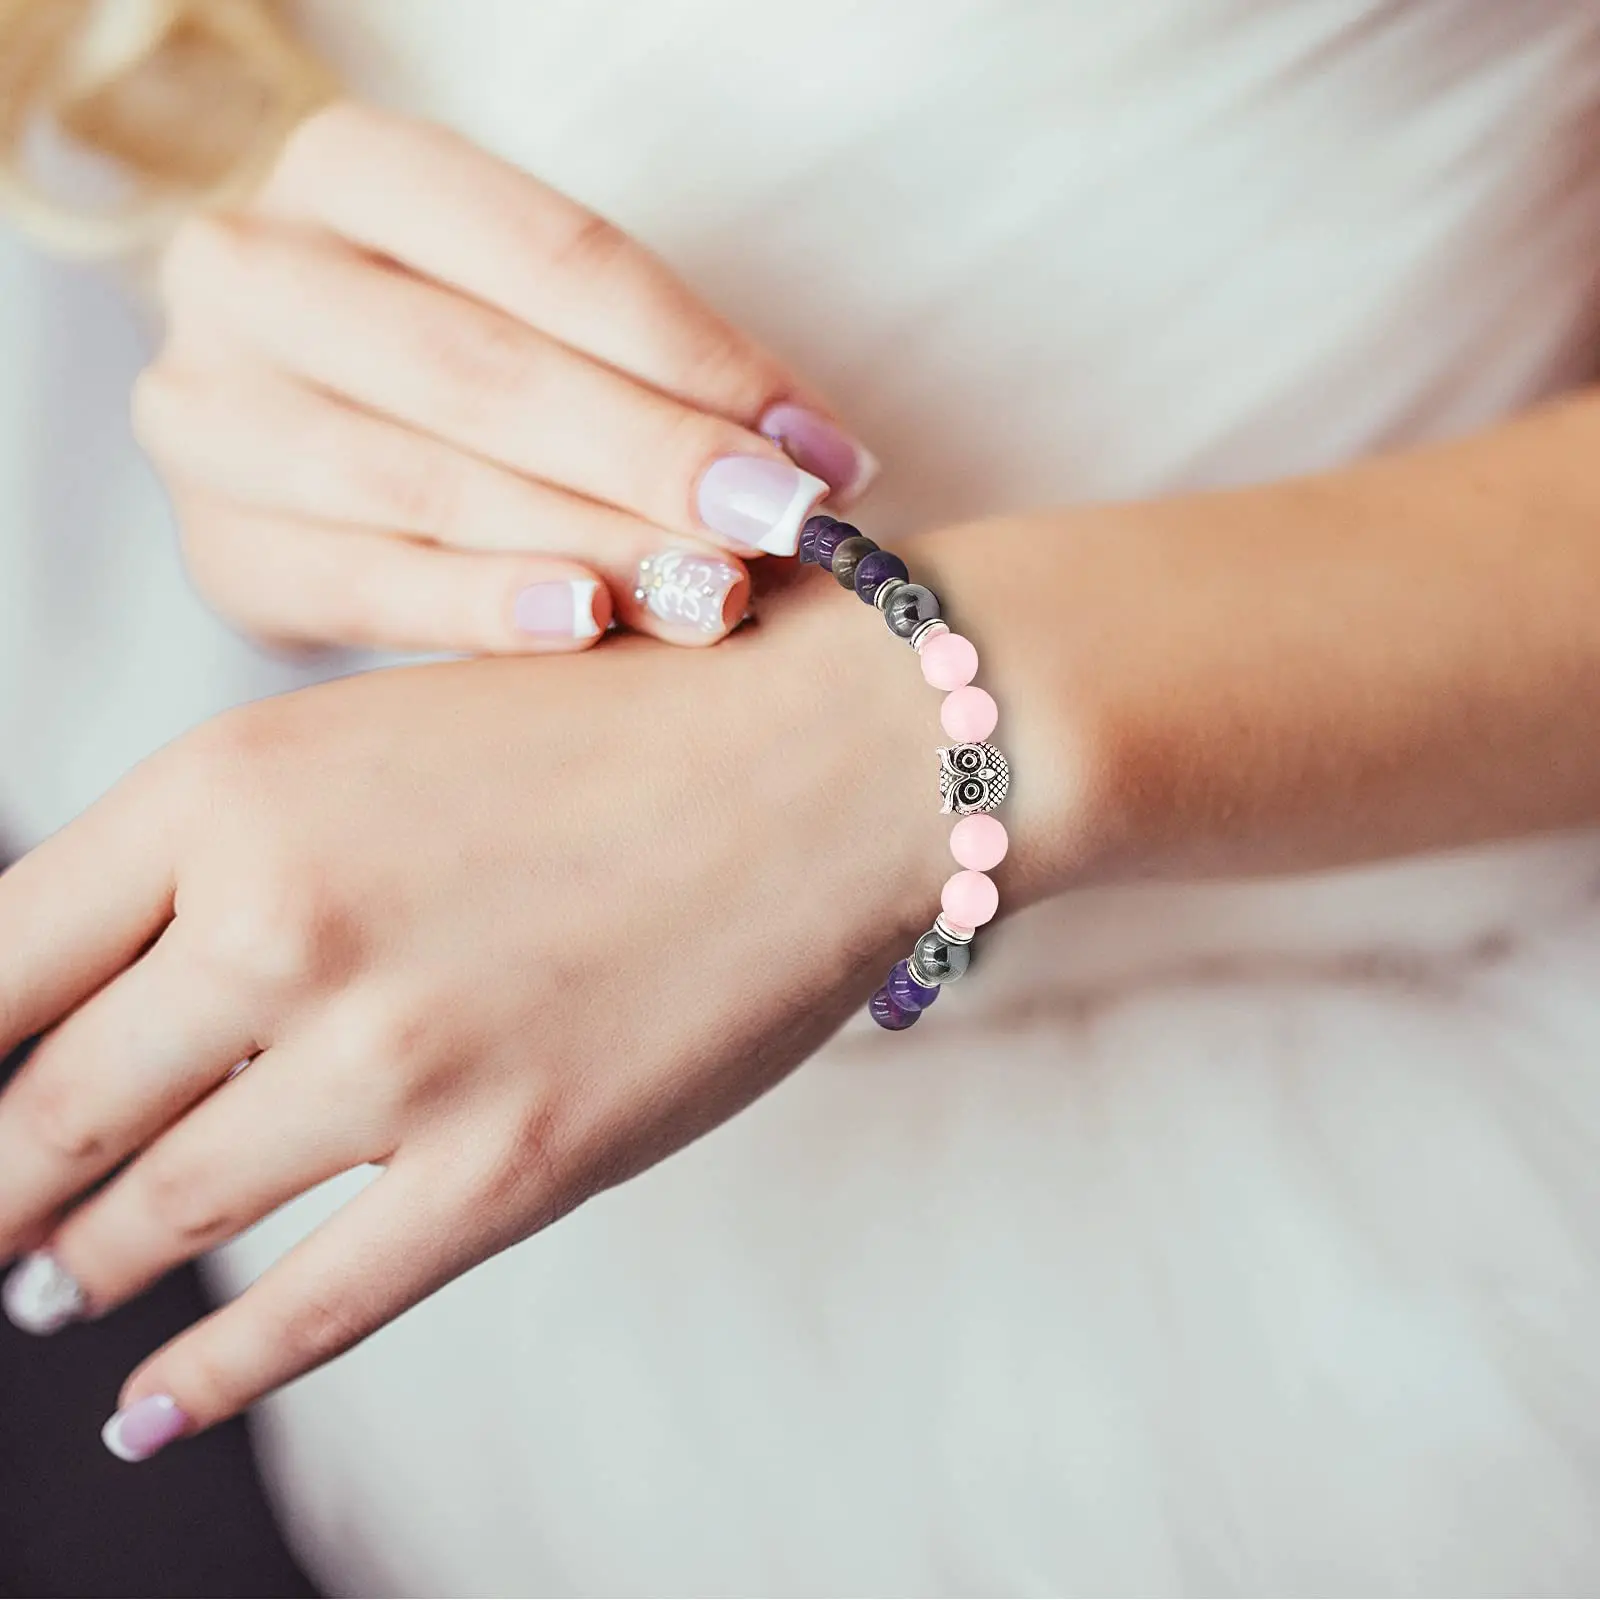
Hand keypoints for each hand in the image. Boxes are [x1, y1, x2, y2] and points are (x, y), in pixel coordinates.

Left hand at [0, 584, 940, 1456]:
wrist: (837, 751)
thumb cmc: (625, 713)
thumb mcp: (390, 733)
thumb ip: (248, 843)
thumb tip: (128, 981)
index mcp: (236, 785)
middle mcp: (285, 922)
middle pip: (54, 1106)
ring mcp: (397, 1057)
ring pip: (165, 1212)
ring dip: (84, 1264)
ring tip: (51, 1285)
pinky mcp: (512, 1162)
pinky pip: (313, 1306)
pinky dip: (212, 1375)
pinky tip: (152, 1410)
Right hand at [133, 101, 877, 653]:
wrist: (304, 439)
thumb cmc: (466, 366)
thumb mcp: (551, 324)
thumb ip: (664, 374)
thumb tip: (824, 461)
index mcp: (353, 169)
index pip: (553, 255)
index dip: (698, 358)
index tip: (817, 451)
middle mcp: (255, 270)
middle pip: (483, 368)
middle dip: (651, 456)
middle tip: (777, 525)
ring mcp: (214, 411)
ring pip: (424, 483)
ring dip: (589, 543)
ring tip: (711, 592)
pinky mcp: (219, 543)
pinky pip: (362, 582)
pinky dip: (482, 608)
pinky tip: (585, 624)